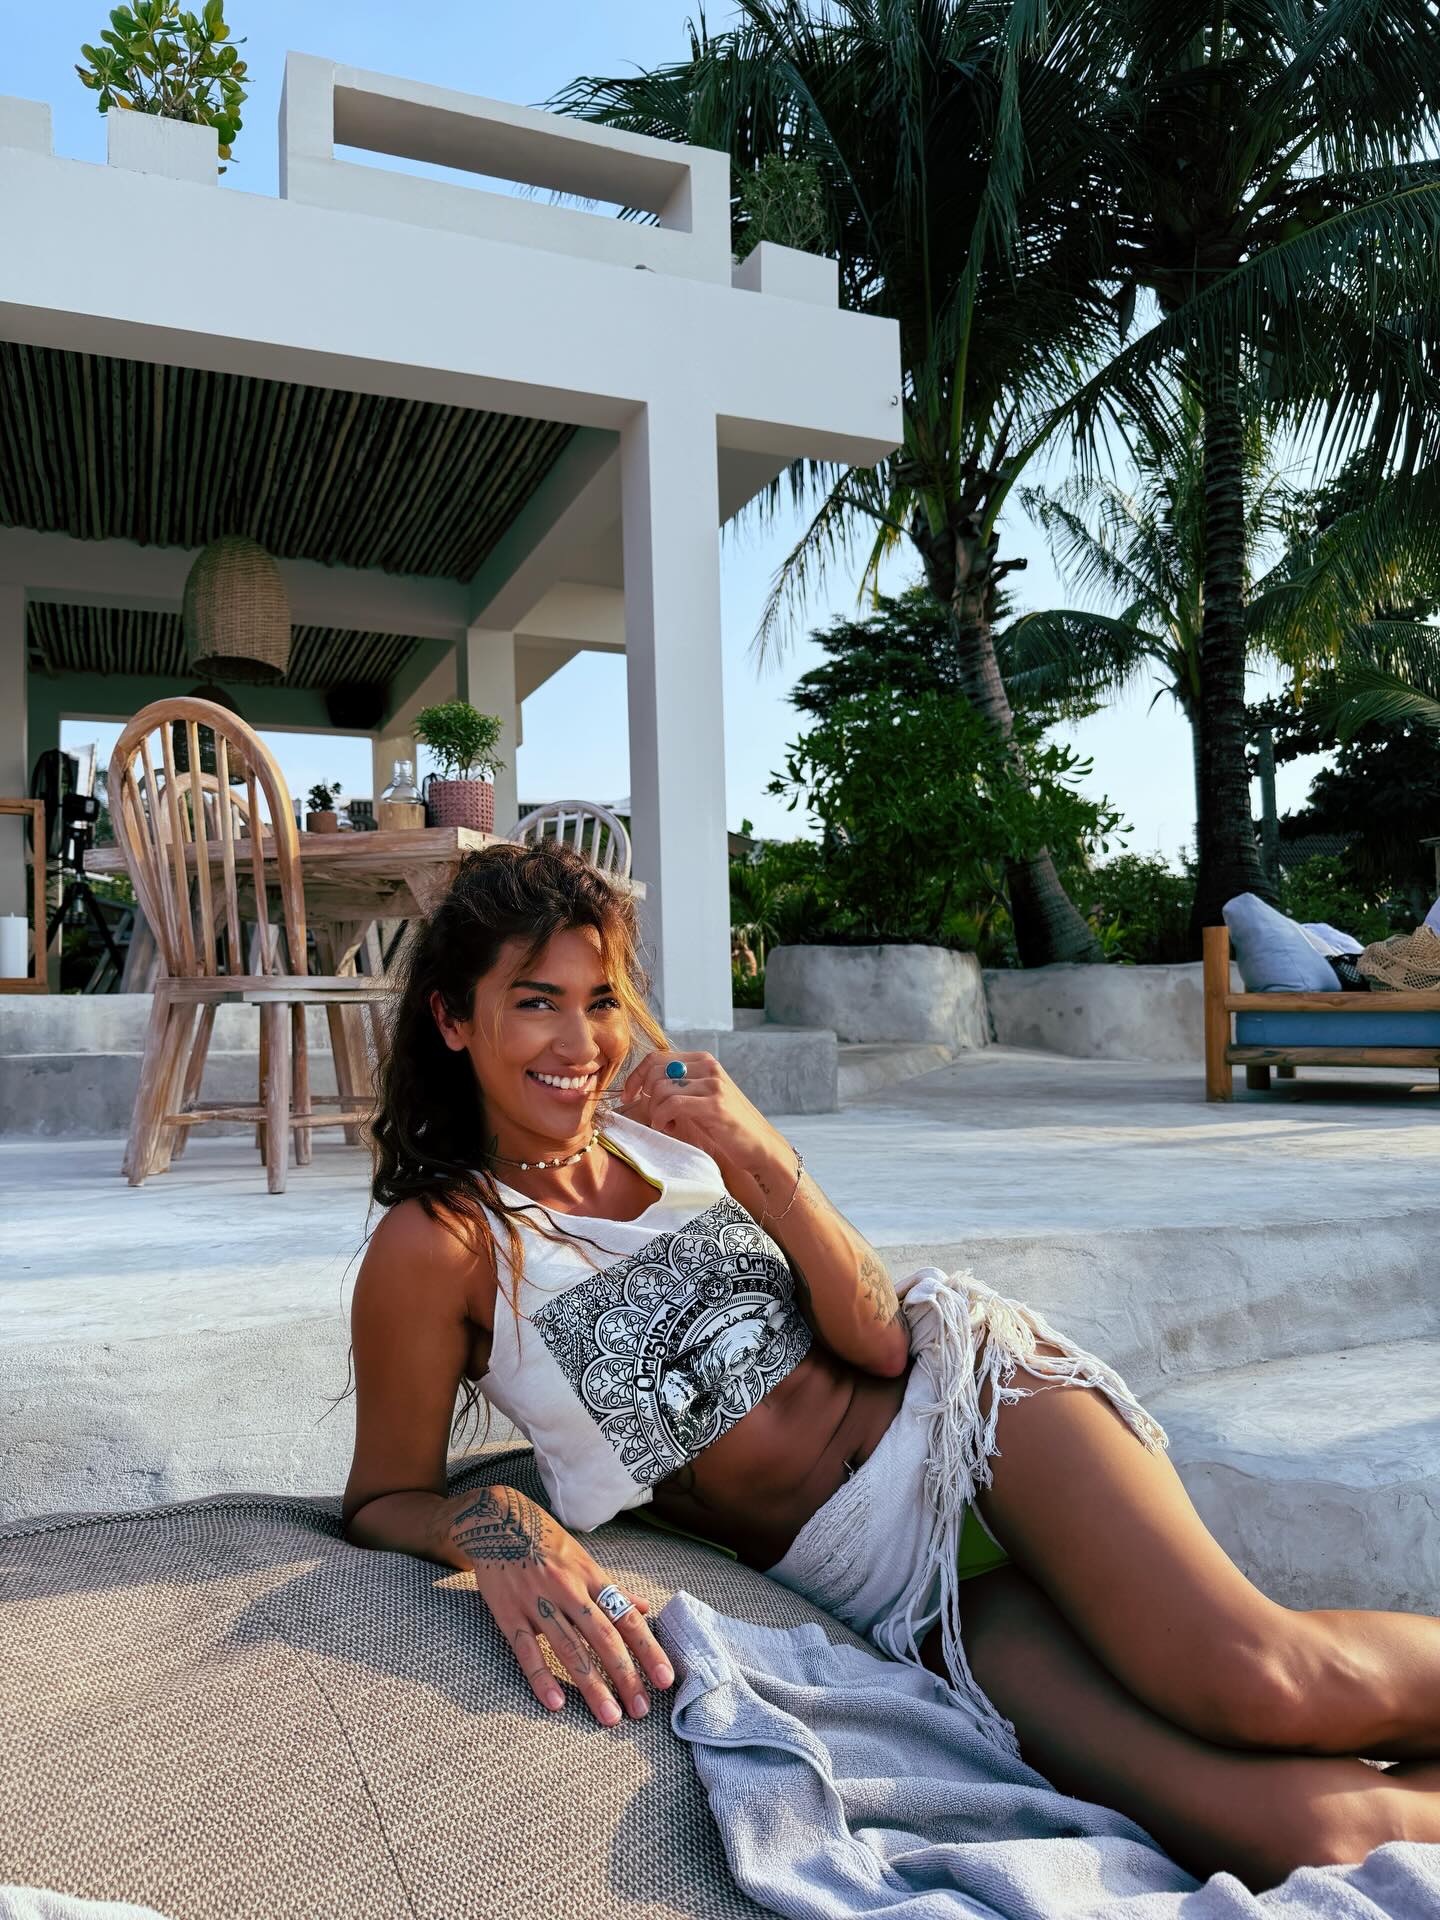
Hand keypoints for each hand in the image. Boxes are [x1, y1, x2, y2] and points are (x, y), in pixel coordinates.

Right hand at [447, 1485, 673, 1724]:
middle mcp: (568, 1590)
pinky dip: (541, 1676)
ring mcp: (538, 1601)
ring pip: (569, 1648)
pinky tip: (556, 1703)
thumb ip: (612, 1588)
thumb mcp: (583, 1559)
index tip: (665, 1679)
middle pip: (603, 1637)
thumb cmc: (546, 1543)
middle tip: (642, 1710)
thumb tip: (645, 1608)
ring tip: (610, 1717)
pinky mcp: (508, 1612)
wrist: (497, 1520)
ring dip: (591, 1686)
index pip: (626, 1618)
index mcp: (590, 1577)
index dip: (647, 1649)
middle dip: (625, 1675)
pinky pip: (526, 1649)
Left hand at [619, 1051, 791, 1192]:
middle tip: (652, 1116)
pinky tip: (668, 1128)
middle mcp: (708, 1066)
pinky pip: (671, 1104)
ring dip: (655, 1111)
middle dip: (644, 1095)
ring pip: (661, 1088)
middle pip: (655, 1070)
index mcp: (703, 1061)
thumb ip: (678, 1088)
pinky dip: (662, 1118)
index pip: (657, 1057)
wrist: (760, 1147)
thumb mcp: (701, 1099)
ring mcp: (713, 1084)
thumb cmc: (726, 1127)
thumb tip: (641, 1088)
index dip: (636, 1076)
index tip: (628, 1095)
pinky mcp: (714, 1105)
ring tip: (665, 1125)